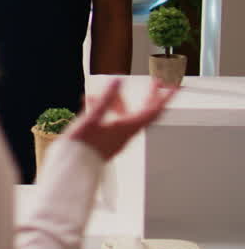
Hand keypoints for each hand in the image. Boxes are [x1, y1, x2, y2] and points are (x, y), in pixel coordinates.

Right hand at [63, 78, 178, 160]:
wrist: (74, 167)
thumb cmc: (84, 147)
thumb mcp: (93, 118)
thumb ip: (106, 99)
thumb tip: (117, 81)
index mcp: (128, 127)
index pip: (153, 110)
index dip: (165, 97)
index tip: (173, 86)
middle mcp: (126, 132)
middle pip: (145, 112)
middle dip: (150, 96)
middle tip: (155, 83)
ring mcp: (118, 136)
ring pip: (126, 115)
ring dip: (121, 101)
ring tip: (110, 90)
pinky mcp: (108, 140)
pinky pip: (113, 120)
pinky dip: (108, 109)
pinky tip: (94, 103)